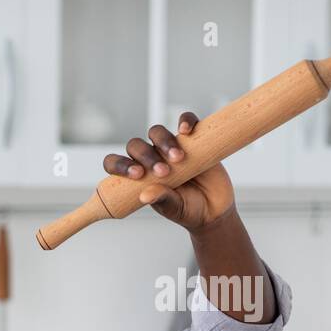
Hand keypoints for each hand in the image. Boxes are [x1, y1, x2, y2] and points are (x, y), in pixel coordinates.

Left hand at [103, 112, 235, 232]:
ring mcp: (170, 147)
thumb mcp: (174, 208)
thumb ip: (161, 200)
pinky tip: (187, 130)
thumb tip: (144, 195)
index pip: (116, 163)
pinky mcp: (193, 138)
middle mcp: (150, 159)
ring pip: (156, 132)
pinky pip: (186, 120)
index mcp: (137, 176)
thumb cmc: (188, 209)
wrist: (215, 207)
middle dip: (146, 156)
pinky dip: (186, 120)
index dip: (120, 165)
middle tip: (163, 172)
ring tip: (178, 158)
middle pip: (136, 146)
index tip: (137, 174)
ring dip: (164, 142)